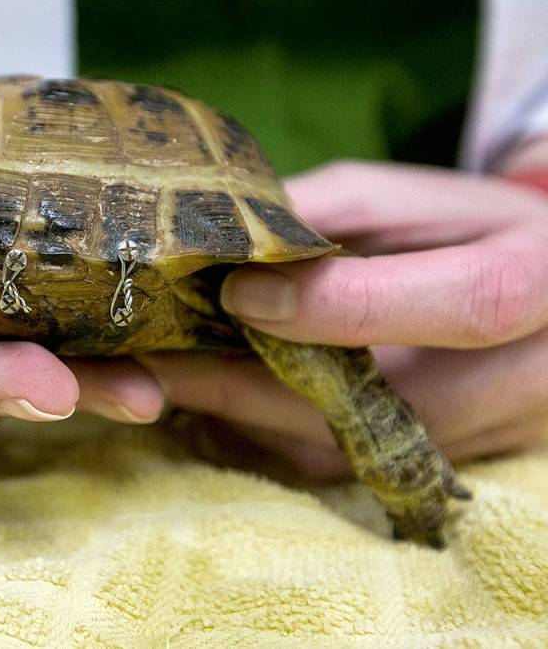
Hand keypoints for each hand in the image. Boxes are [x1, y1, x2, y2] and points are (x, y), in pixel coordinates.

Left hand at [140, 159, 547, 478]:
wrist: (535, 292)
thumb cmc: (464, 227)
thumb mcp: (404, 197)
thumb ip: (323, 211)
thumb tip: (221, 239)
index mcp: (537, 281)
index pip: (457, 305)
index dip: (343, 306)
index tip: (240, 294)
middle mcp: (528, 377)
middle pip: (379, 405)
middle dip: (248, 384)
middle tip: (153, 361)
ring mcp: (488, 434)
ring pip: (344, 450)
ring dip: (242, 414)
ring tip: (167, 375)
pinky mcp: (436, 466)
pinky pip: (335, 464)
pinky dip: (265, 431)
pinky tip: (215, 397)